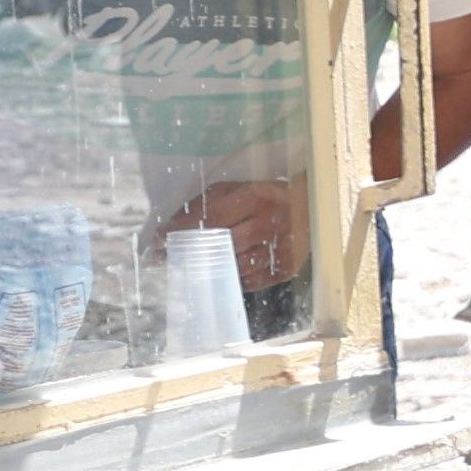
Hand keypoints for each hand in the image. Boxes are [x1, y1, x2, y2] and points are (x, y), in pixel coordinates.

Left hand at [160, 176, 304, 291]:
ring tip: (190, 268)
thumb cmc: (267, 196)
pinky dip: (232, 278)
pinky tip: (220, 274)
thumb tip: (172, 227)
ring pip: (235, 267)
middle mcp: (270, 224)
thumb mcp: (239, 188)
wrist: (313, 208)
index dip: (181, 231)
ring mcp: (281, 250)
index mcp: (257, 198)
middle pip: (221, 247)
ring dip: (209, 270)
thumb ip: (208, 204)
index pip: (211, 219)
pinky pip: (251, 281)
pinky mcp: (287, 269)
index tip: (158, 240)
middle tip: (167, 259)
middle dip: (190, 254)